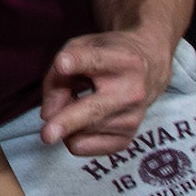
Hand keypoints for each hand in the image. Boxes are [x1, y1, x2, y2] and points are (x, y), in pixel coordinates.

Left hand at [39, 30, 172, 155]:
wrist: (149, 70)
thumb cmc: (107, 56)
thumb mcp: (82, 48)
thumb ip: (58, 74)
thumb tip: (48, 115)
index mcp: (124, 61)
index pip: (95, 61)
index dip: (76, 62)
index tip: (62, 63)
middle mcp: (132, 91)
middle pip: (93, 109)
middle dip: (68, 121)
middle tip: (46, 135)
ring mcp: (132, 118)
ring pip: (79, 131)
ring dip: (64, 120)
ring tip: (75, 102)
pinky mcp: (126, 139)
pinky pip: (83, 147)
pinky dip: (72, 135)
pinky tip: (80, 120)